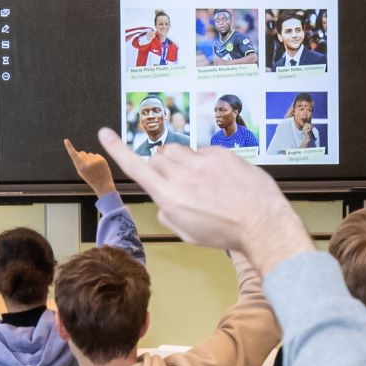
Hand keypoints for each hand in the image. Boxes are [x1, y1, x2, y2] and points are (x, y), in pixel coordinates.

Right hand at [64, 136, 115, 198]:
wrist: (103, 185)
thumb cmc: (91, 178)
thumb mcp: (82, 172)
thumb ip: (79, 162)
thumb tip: (80, 152)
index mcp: (80, 167)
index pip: (73, 155)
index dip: (69, 147)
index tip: (66, 140)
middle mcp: (87, 163)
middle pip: (82, 152)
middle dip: (83, 156)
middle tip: (87, 166)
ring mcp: (95, 161)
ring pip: (89, 154)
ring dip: (91, 159)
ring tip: (94, 168)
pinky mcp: (101, 159)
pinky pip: (96, 155)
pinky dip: (97, 159)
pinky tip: (99, 167)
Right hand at [97, 127, 309, 272]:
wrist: (261, 224)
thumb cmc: (226, 233)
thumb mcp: (188, 233)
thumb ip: (168, 214)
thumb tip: (163, 202)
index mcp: (169, 198)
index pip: (135, 168)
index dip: (117, 149)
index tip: (104, 132)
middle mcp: (181, 176)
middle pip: (157, 157)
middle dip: (162, 166)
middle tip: (179, 182)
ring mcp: (201, 162)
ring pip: (177, 149)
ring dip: (180, 160)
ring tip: (199, 179)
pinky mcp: (219, 153)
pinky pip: (201, 150)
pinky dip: (204, 160)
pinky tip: (219, 177)